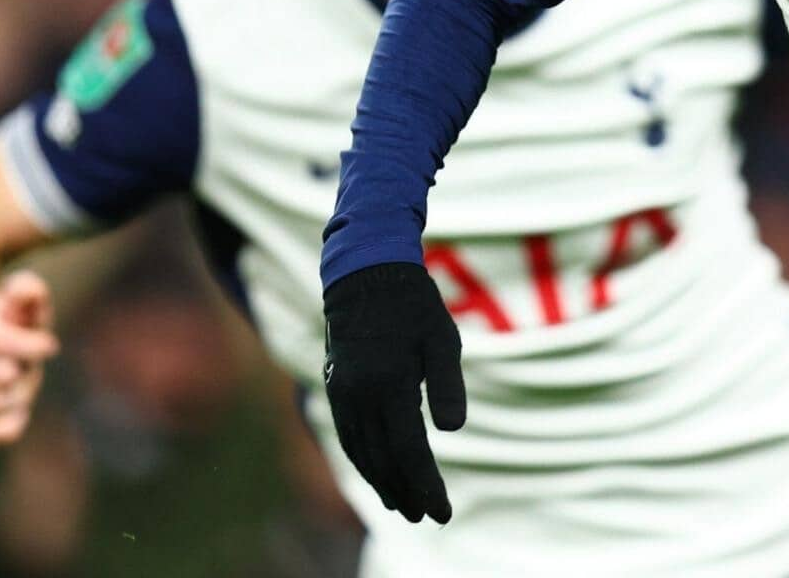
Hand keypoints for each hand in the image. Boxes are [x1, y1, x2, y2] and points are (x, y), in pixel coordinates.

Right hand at [0, 270, 58, 444]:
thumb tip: (26, 292)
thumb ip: (28, 289)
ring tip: (20, 381)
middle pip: (3, 376)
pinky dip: (7, 426)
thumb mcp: (25, 297)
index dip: (32, 347)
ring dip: (19, 396)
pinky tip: (20, 412)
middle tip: (26, 362)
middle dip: (26, 370)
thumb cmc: (16, 317)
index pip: (1, 342)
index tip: (50, 346)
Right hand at [323, 262, 465, 522]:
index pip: (409, 451)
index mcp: (389, 383)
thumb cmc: (413, 305)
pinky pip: (348, 436)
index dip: (426, 486)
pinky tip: (377, 473)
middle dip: (405, 493)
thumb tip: (452, 430)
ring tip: (401, 506)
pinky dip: (363, 461)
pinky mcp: (336, 387)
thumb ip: (448, 386)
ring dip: (381, 483)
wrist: (366, 272)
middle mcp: (359, 394)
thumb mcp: (441, 339)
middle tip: (425, 517)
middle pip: (383, 460)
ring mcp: (343, 392)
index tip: (442, 511)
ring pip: (361, 452)